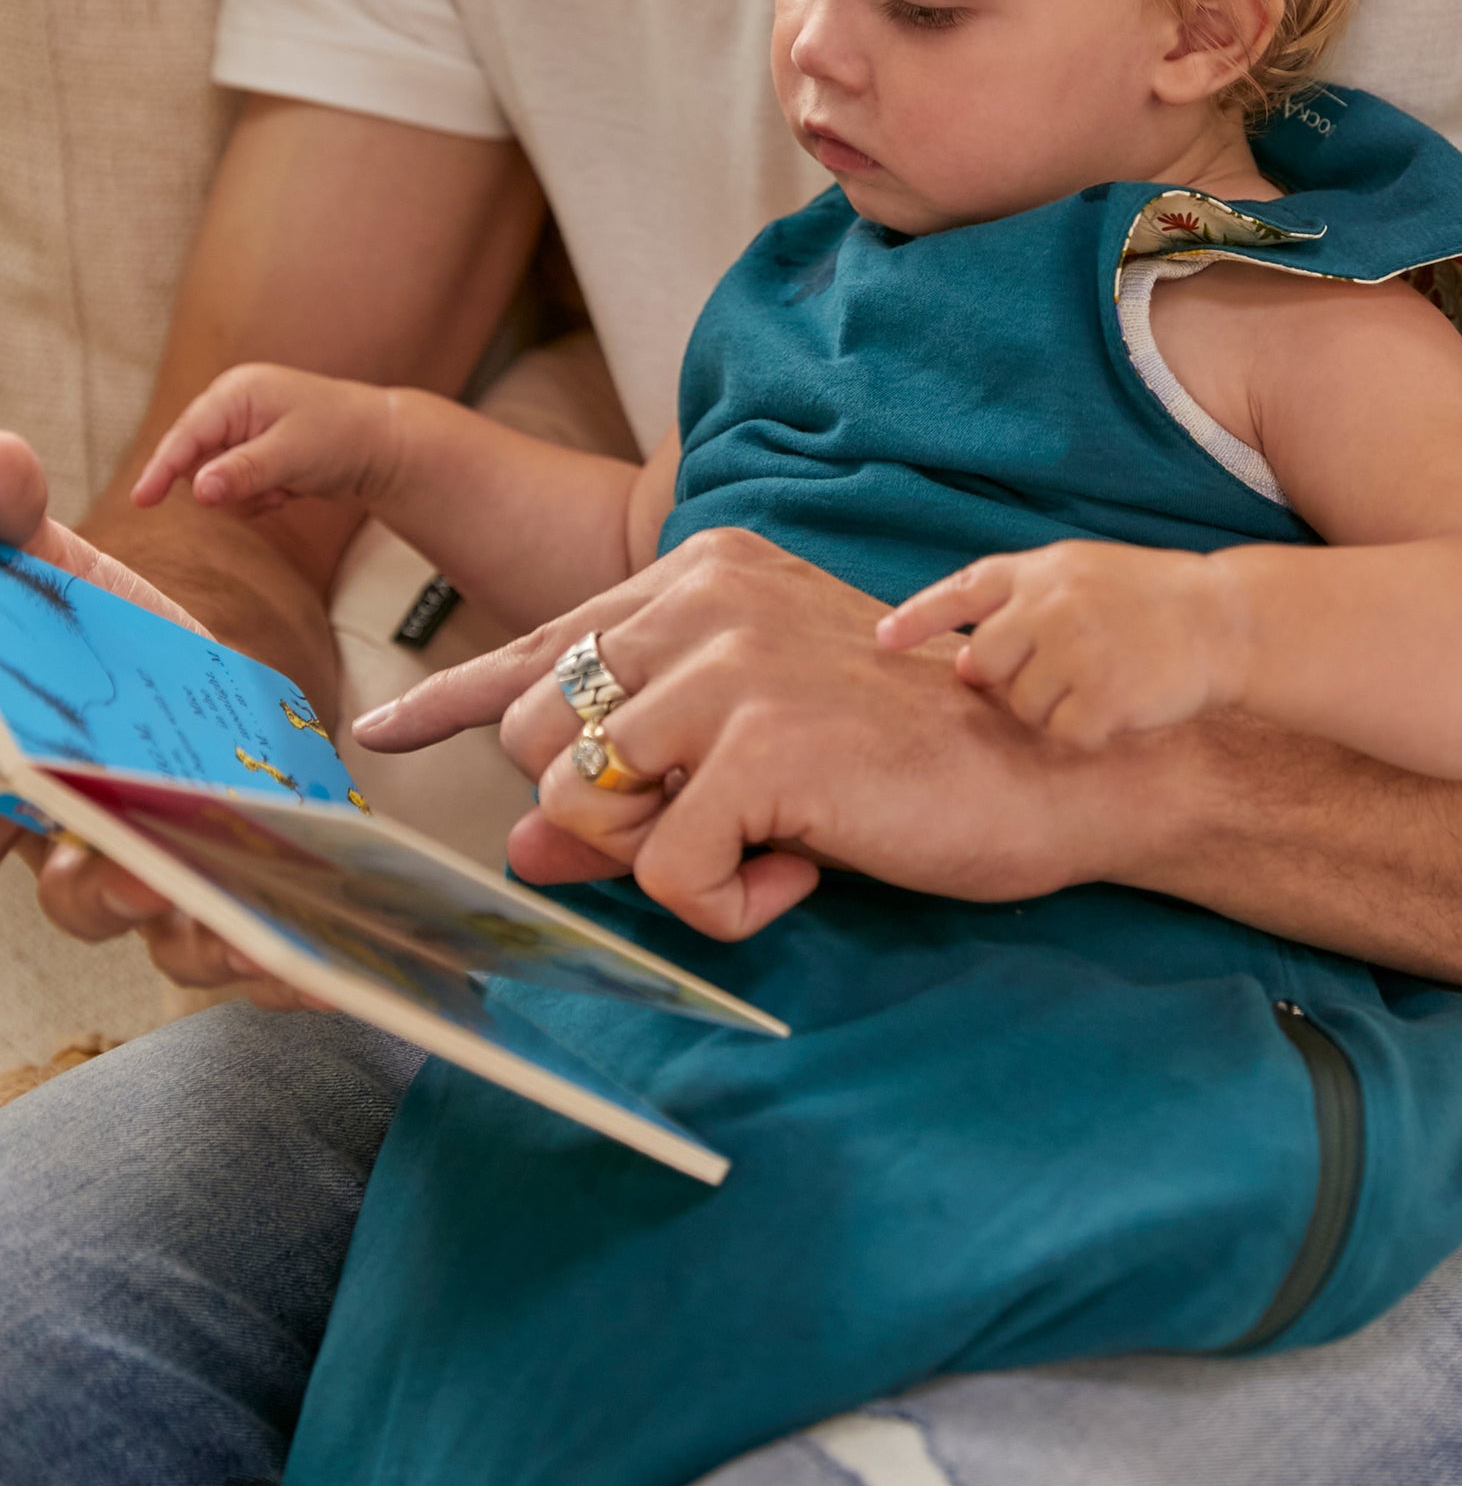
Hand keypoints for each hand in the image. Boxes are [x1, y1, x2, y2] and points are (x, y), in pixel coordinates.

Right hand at [0, 432, 313, 1005]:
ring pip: (168, 926)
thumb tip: (7, 467)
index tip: (36, 834)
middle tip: (145, 875)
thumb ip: (8, 518)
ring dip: (208, 943)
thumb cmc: (49, 600)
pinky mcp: (228, 855)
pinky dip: (285, 963)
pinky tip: (329, 970)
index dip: (16, 838)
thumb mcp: (22, 551)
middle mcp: (75, 828)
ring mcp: (156, 852)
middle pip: (79, 893)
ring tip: (253, 941)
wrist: (120, 623)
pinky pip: (251, 932)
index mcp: (18, 768)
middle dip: (111, 893)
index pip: (1, 826)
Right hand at [132, 363, 398, 518]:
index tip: (141, 501)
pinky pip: (235, 489)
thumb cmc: (342, 437)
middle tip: (273, 487)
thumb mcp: (291, 455)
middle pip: (196, 461)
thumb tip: (197, 490)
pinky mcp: (255, 454)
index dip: (162, 469)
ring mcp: (244, 431)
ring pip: (214, 481)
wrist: (385, 447)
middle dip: (229, 485)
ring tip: (287, 485)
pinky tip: (290, 489)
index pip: (186, 435)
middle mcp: (234, 407)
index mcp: (236, 393)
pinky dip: (258, 498)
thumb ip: (242, 472)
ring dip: (246, 496)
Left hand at [354, 526, 1135, 940]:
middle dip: (609, 813)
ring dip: (667, 861)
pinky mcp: (761, 743)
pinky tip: (805, 877)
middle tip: (727, 827)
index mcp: (708, 576)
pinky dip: (726, 909)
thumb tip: (521, 847)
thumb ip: (641, 784)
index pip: (544, 639)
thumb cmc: (914, 764)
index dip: (456, 696)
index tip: (384, 727)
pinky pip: (665, 874)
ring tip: (772, 846)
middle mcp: (706, 595)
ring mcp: (730, 663)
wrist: (1052, 771)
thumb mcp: (757, 762)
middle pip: (539, 732)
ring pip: (581, 802)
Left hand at [879, 540, 1240, 749]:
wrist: (1227, 620)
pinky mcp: (1102, 693)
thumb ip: (1023, 605)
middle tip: (1061, 677)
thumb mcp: (1083, 575)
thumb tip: (964, 662)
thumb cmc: (1151, 601)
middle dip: (1010, 681)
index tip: (881, 640)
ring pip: (1022, 707)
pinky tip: (1121, 708)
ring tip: (1103, 684)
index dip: (918, 616)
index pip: (963, 591)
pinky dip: (1088, 733)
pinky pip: (1064, 735)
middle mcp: (1052, 603)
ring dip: (1054, 710)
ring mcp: (1075, 648)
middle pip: (985, 662)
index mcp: (1043, 569)